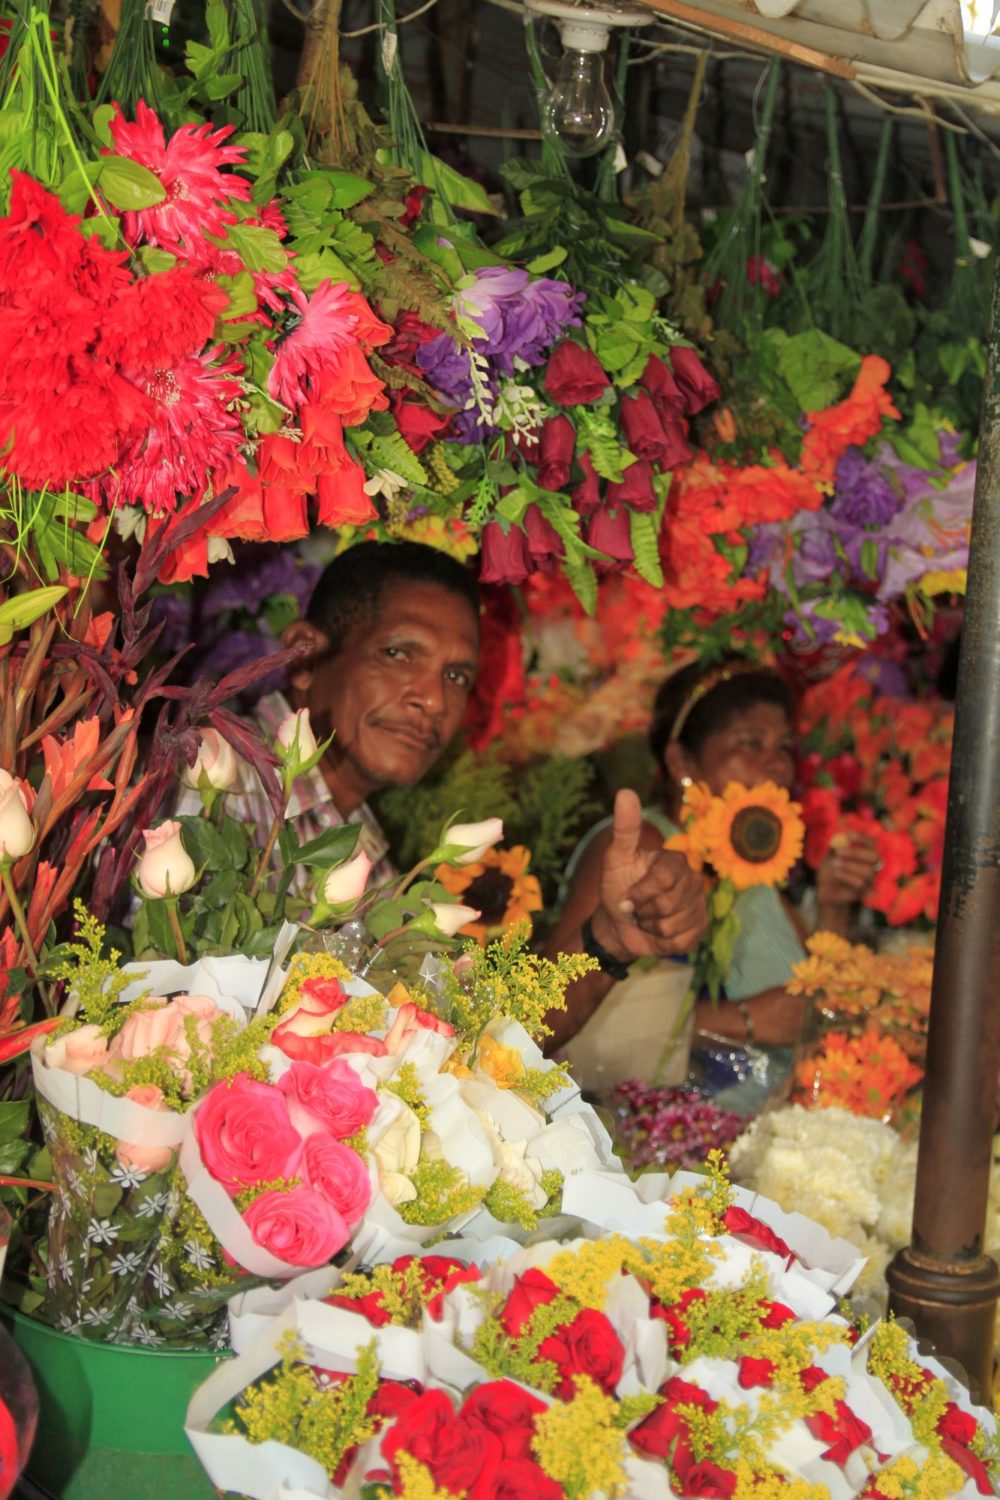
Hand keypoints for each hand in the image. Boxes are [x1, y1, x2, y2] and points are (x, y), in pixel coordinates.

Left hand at [593, 789, 707, 963]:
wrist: (618, 924)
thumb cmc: (617, 885)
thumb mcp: (615, 857)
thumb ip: (625, 828)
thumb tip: (625, 792)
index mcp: (675, 860)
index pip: (663, 880)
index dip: (640, 894)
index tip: (624, 900)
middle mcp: (692, 879)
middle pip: (669, 903)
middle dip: (643, 911)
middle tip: (635, 908)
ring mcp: (698, 904)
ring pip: (673, 924)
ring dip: (650, 926)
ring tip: (645, 918)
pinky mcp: (699, 927)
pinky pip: (681, 939)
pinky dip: (661, 940)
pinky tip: (656, 931)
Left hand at [817, 830, 879, 908]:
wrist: (825, 891)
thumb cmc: (829, 871)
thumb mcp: (829, 857)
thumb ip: (834, 847)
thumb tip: (838, 838)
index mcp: (865, 855)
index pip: (872, 844)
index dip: (863, 838)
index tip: (849, 835)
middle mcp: (871, 866)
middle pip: (874, 857)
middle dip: (856, 852)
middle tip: (839, 852)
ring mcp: (869, 880)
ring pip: (867, 871)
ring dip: (848, 865)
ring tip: (834, 864)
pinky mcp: (863, 892)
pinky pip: (860, 883)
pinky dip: (846, 876)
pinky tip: (835, 873)